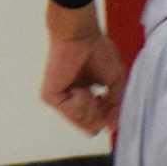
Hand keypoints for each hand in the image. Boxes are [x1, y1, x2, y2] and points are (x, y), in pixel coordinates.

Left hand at [40, 3, 125, 134]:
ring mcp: (60, 100)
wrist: (80, 36)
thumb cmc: (98, 52)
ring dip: (94, 108)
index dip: (111, 117)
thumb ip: (116, 106)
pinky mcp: (50, 97)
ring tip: (89, 89)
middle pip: (92, 128)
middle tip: (100, 94)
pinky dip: (83, 102)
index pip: (98, 123)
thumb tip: (113, 127)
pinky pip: (73, 114)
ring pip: (85, 125)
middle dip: (103, 114)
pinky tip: (81, 88)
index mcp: (86, 97)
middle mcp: (71, 101)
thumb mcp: (116, 83)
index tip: (112, 99)